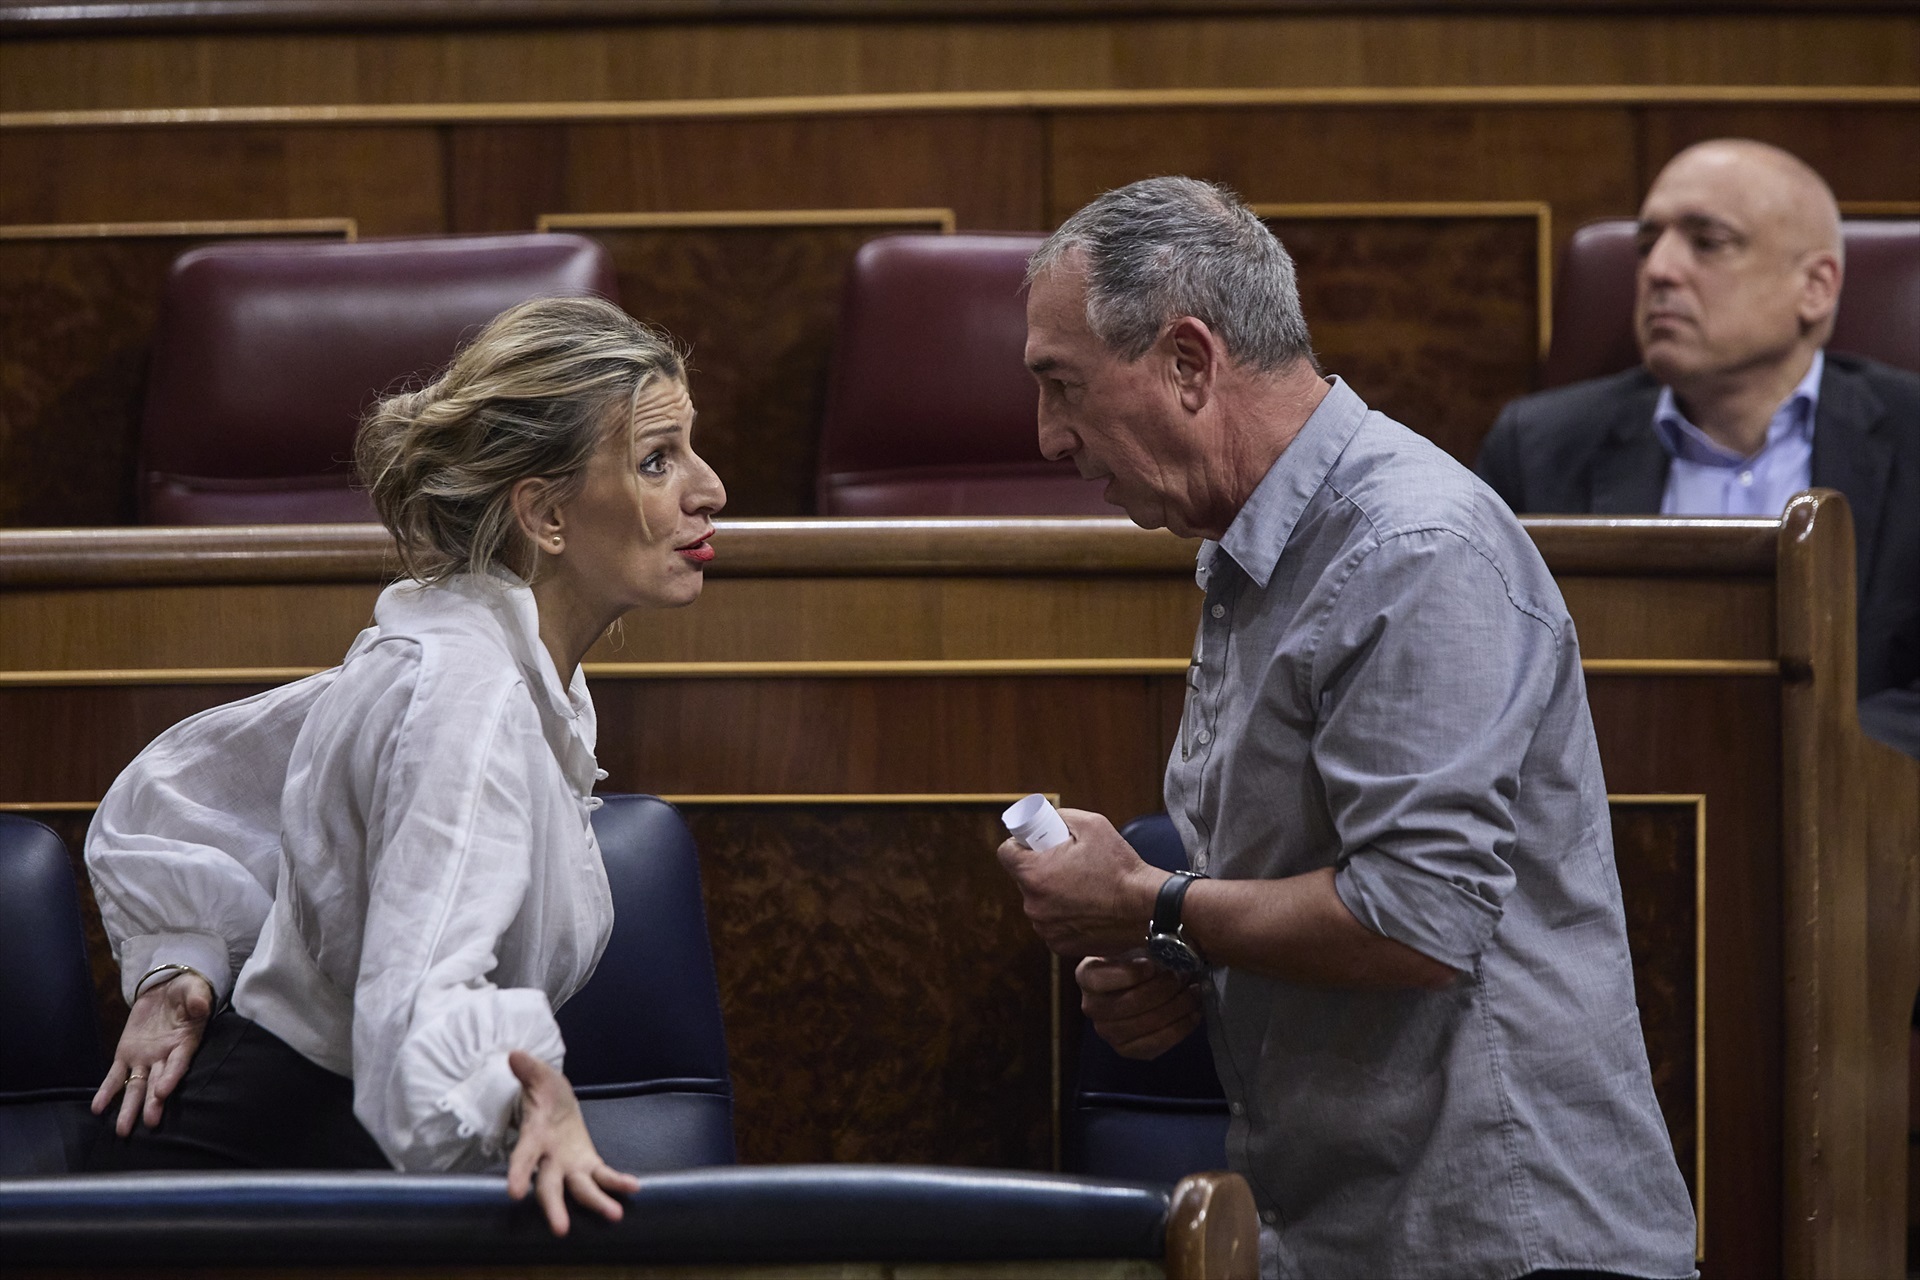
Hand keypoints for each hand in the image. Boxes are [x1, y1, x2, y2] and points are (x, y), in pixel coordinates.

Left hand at [91, 971, 212, 1136]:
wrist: (167, 988)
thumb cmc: (187, 991)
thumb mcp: (194, 991)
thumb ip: (198, 999)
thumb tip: (201, 1006)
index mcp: (184, 1043)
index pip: (178, 1064)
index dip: (171, 1078)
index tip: (162, 1092)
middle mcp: (164, 1057)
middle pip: (158, 1083)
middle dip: (153, 1104)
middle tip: (149, 1123)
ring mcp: (144, 1058)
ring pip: (136, 1087)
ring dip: (129, 1108)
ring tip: (122, 1130)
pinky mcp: (126, 1054)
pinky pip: (115, 1076)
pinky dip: (106, 1092)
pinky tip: (97, 1108)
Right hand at [506, 1050, 640, 1235]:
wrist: (556, 1105)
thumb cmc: (544, 1093)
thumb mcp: (539, 1077)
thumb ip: (529, 1069)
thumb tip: (515, 1055)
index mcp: (534, 1137)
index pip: (523, 1157)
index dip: (518, 1173)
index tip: (513, 1193)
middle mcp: (550, 1159)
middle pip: (549, 1186)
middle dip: (554, 1207)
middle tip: (560, 1230)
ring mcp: (569, 1166)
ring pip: (580, 1190)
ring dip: (596, 1203)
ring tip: (614, 1215)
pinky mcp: (588, 1165)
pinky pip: (603, 1177)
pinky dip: (617, 1182)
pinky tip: (634, 1187)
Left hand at [996, 808, 1164, 955]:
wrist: (1148, 908)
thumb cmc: (1121, 867)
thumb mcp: (1092, 825)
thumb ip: (1060, 818)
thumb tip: (1046, 820)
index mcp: (1034, 874)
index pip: (1006, 853)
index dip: (1020, 844)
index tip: (1037, 844)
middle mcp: (1033, 905)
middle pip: (1024, 878)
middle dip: (1040, 869)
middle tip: (1069, 864)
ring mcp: (1045, 929)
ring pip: (1038, 902)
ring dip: (1051, 894)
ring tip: (1083, 888)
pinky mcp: (1059, 945)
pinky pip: (1052, 924)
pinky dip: (1063, 916)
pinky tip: (1086, 908)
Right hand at [1078, 953, 1204, 1058]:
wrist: (1146, 981)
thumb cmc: (1141, 956)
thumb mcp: (1137, 942)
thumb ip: (1142, 942)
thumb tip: (1162, 945)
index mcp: (1087, 976)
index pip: (1098, 979)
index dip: (1128, 974)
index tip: (1152, 965)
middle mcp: (1091, 1007)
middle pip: (1127, 1004)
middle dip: (1162, 990)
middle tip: (1183, 975)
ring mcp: (1107, 1031)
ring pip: (1142, 1026)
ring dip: (1175, 1009)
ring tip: (1194, 992)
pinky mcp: (1126, 1049)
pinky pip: (1153, 1046)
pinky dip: (1179, 1029)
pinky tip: (1194, 1014)